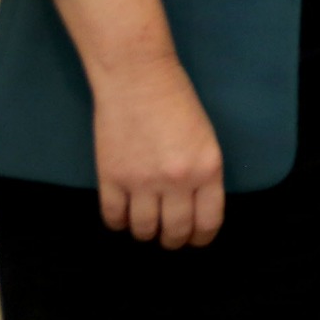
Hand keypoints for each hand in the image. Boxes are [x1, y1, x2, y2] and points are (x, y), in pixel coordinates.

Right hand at [89, 54, 225, 248]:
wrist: (138, 79)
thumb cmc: (176, 102)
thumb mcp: (205, 139)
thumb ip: (203, 174)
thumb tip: (196, 208)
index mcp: (208, 168)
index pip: (208, 222)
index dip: (201, 238)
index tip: (196, 240)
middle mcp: (177, 180)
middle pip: (175, 231)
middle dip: (173, 239)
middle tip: (170, 237)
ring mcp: (141, 181)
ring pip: (143, 230)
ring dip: (145, 232)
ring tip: (146, 226)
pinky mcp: (111, 178)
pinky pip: (113, 218)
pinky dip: (118, 222)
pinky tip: (123, 216)